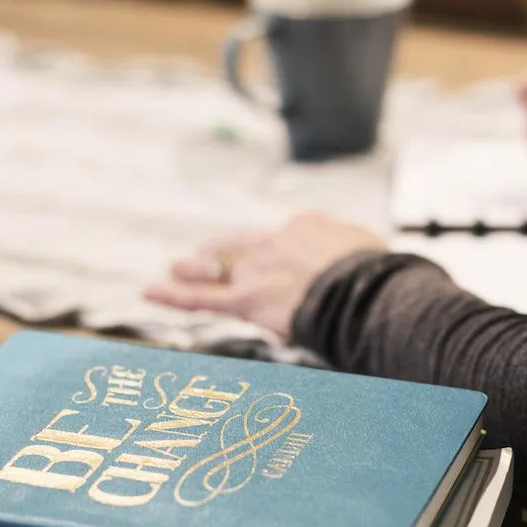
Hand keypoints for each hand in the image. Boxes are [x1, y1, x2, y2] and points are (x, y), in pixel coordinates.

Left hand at [143, 212, 387, 338]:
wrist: (364, 288)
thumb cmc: (379, 276)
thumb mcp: (370, 249)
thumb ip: (353, 251)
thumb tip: (360, 254)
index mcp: (305, 227)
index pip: (283, 237)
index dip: (279, 250)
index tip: (280, 258)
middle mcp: (274, 243)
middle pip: (241, 246)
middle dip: (222, 250)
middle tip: (206, 251)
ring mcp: (257, 270)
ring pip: (217, 269)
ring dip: (194, 268)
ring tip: (175, 267)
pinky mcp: (245, 300)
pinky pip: (200, 298)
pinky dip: (172, 296)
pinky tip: (148, 291)